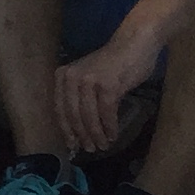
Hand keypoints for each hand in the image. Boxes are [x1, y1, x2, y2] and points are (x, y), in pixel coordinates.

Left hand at [54, 31, 160, 154]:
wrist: (134, 44)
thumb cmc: (112, 64)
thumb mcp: (88, 78)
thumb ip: (80, 97)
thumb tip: (78, 128)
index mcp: (63, 75)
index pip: (60, 108)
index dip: (66, 129)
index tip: (72, 145)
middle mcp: (71, 77)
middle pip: (73, 115)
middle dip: (81, 136)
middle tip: (90, 149)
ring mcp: (89, 80)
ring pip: (89, 116)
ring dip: (96, 135)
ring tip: (103, 145)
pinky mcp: (108, 85)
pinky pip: (106, 113)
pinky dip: (110, 127)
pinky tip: (113, 135)